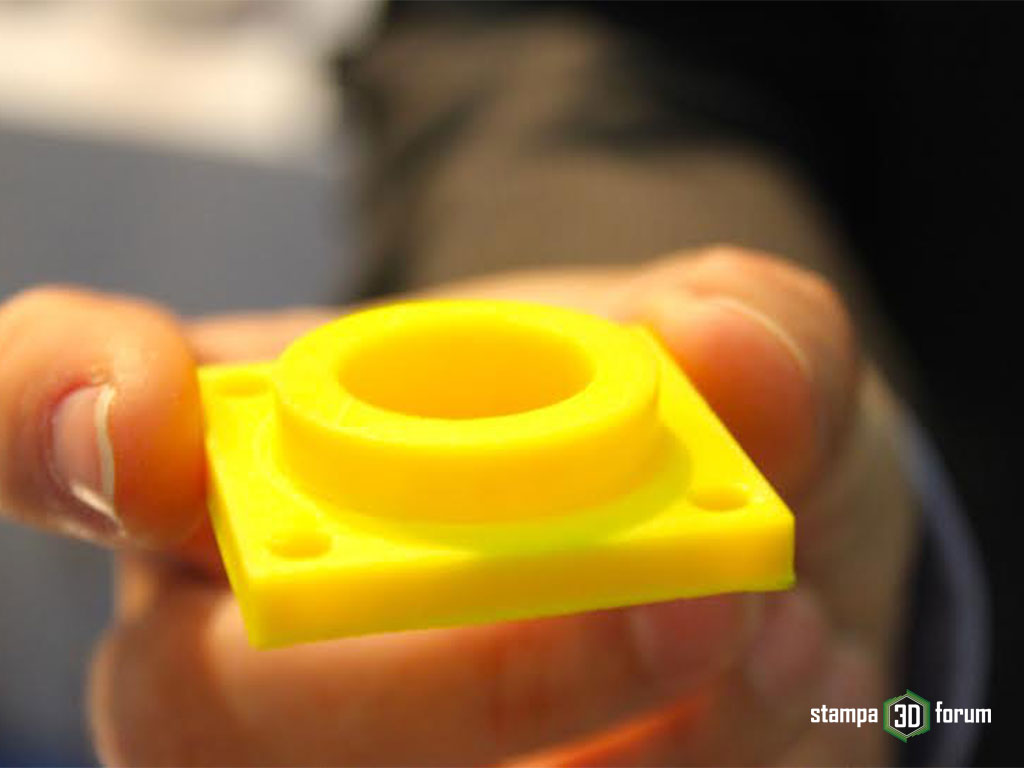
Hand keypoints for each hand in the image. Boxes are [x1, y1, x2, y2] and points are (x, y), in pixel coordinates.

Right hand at [0, 247, 914, 765]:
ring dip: (630, 755)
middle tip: (683, 604)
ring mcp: (334, 760)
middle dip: (462, 679)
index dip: (46, 415)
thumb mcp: (703, 349)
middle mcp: (248, 636)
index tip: (140, 413)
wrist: (730, 545)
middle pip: (208, 714)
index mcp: (258, 459)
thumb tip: (722, 352)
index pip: (45, 422)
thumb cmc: (658, 426)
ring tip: (783, 642)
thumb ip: (731, 327)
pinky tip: (778, 694)